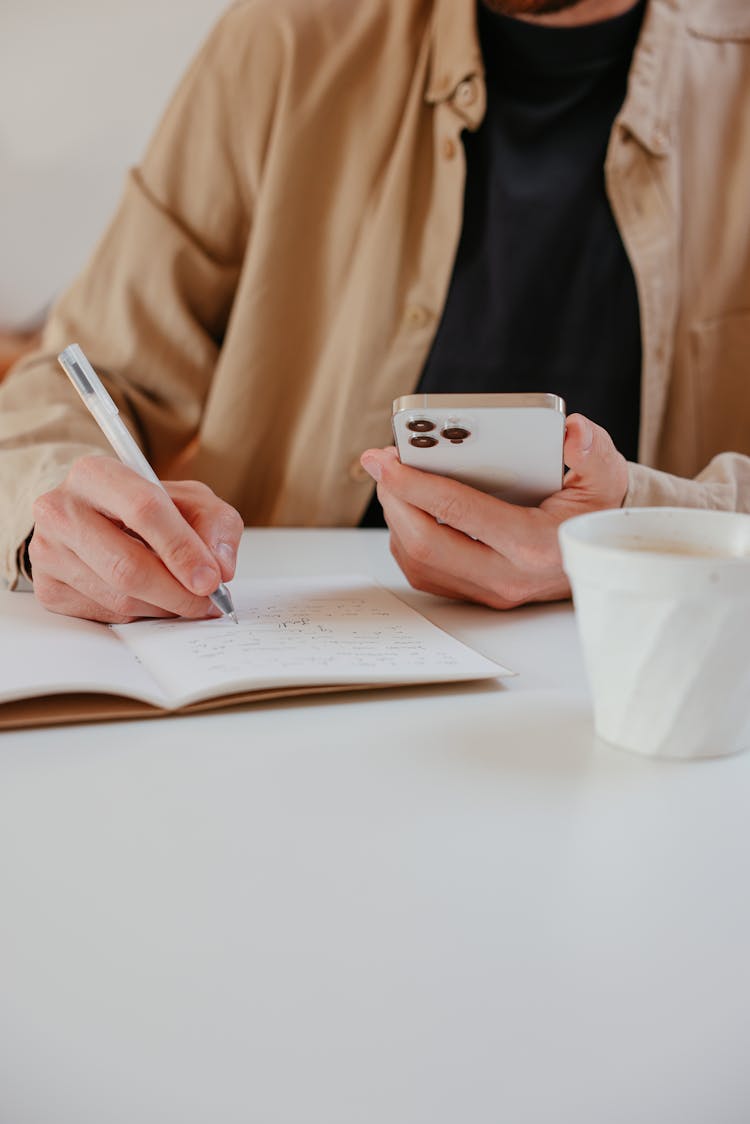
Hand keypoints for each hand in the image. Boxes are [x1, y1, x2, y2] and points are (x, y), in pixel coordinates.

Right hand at [29, 455, 243, 622]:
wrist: (95, 519)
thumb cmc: (144, 507)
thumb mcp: (189, 500)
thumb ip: (215, 525)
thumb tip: (220, 568)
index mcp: (95, 474)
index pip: (143, 510)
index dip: (182, 549)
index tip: (211, 579)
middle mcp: (61, 509)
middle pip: (127, 566)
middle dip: (178, 592)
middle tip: (207, 603)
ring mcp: (48, 551)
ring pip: (119, 597)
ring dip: (164, 607)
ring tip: (184, 598)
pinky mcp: (47, 588)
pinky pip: (106, 614)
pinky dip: (141, 614)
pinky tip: (151, 598)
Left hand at [360, 414, 627, 608]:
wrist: (608, 556)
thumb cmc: (598, 510)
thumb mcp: (607, 474)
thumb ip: (592, 449)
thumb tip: (572, 432)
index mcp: (533, 545)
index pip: (458, 511)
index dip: (414, 482)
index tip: (383, 457)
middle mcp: (507, 576)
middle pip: (425, 543)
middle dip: (393, 500)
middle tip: (380, 464)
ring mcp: (490, 591)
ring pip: (419, 562)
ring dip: (395, 520)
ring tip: (391, 481)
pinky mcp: (479, 596)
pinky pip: (426, 573)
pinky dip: (407, 539)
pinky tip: (407, 508)